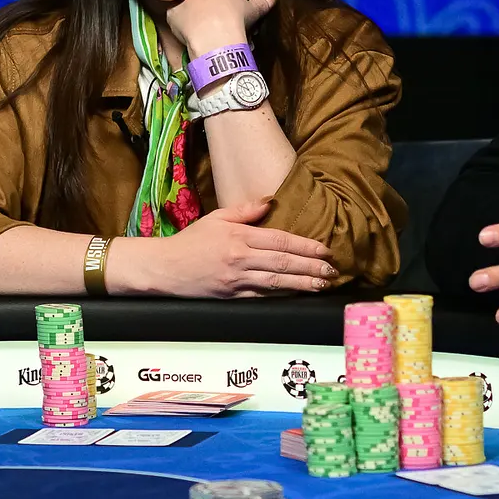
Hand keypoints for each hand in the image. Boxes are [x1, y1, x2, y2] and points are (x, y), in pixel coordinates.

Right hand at [110, 199, 336, 297]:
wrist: (165, 268)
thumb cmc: (191, 241)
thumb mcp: (216, 218)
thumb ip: (245, 211)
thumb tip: (270, 202)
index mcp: (239, 237)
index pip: (280, 240)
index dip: (306, 245)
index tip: (325, 250)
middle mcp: (240, 259)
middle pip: (284, 262)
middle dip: (312, 267)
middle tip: (333, 270)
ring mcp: (237, 280)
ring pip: (277, 281)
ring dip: (303, 283)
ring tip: (323, 284)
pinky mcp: (232, 296)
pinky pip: (263, 295)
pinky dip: (282, 295)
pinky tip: (297, 294)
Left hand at [163, 0, 274, 56]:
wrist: (214, 38)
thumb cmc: (236, 21)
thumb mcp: (253, 11)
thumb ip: (262, 2)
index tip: (230, 3)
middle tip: (217, 14)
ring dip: (194, 7)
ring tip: (203, 23)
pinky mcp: (172, 8)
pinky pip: (177, 13)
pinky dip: (183, 21)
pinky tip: (191, 30)